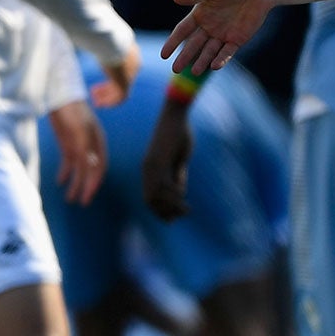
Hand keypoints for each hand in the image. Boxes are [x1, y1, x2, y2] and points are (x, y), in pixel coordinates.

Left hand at [48, 100, 107, 205]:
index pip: (100, 166)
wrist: (59, 96)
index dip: (95, 182)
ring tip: (69, 199)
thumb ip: (85, 146)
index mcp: (98, 142)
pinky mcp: (67, 144)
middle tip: (81, 202)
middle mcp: (90, 146)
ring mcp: (79, 145)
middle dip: (86, 187)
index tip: (88, 195)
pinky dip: (65, 173)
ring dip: (75, 184)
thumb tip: (89, 166)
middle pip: (90, 171)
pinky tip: (60, 182)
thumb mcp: (80, 128)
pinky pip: (68, 163)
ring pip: (79, 169)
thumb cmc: (73, 111)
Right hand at [92, 45, 139, 107]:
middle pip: (122, 81)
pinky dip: (110, 102)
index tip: (97, 81)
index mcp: (131, 55)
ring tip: (96, 102)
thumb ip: (98, 44)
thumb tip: (89, 40)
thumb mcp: (101, 40)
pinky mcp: (126, 82)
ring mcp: (131, 74)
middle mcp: (134, 66)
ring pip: (121, 91)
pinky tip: (100, 104)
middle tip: (94, 93)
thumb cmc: (101, 37)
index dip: (110, 77)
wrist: (108, 40)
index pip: (123, 70)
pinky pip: (121, 97)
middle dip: (108, 89)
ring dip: (108, 97)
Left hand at [142, 103, 192, 220]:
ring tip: (187, 210)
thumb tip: (179, 193)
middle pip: (150, 201)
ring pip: (156, 196)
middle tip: (181, 215)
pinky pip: (164, 185)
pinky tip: (184, 198)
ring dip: (172, 206)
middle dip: (165, 212)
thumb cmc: (179, 135)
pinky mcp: (159, 161)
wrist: (175, 117)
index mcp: (150, 170)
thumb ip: (178, 175)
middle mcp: (147, 170)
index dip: (160, 210)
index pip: (150, 197)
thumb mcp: (179, 160)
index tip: (174, 218)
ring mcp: (152, 166)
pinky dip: (174, 195)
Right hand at [160, 0, 273, 75]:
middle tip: (175, 69)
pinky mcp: (237, 39)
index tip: (163, 55)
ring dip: (202, 61)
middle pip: (193, 45)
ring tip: (194, 72)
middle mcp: (209, 26)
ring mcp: (223, 34)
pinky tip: (214, 66)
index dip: (173, 42)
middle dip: (184, 57)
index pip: (182, 31)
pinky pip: (227, 52)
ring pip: (209, 51)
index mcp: (200, 13)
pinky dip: (221, 59)